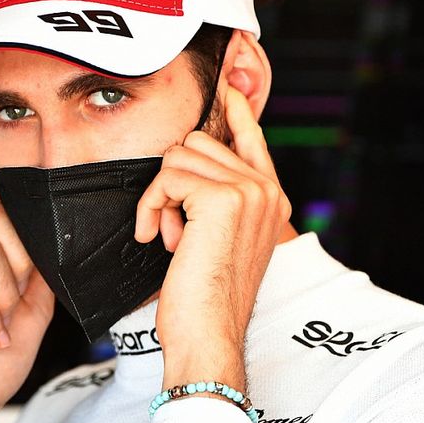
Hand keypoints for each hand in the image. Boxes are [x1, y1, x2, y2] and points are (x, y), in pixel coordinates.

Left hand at [133, 87, 291, 390]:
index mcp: (271, 199)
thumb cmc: (205, 295)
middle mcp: (266, 190)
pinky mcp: (222, 198)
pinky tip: (161, 238)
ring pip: (179, 155)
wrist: (208, 333)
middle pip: (198, 143)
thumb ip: (216, 200)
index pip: (253, 139)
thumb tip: (189, 162)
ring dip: (160, 195)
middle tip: (175, 228)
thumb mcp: (218, 239)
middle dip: (172, 182)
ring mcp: (249, 191)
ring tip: (171, 235)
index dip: (237, 112)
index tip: (230, 89)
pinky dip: (152, 205)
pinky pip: (167, 177)